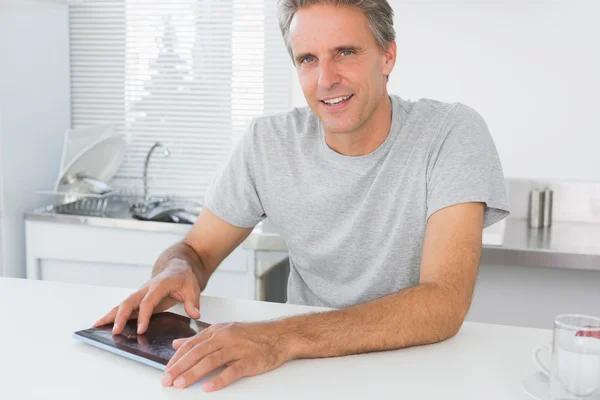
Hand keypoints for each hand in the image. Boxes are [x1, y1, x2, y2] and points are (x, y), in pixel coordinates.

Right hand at [93, 259, 200, 334]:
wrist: (177, 267)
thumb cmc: (184, 277)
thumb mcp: (193, 287)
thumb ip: (193, 301)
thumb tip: (195, 314)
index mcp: (160, 285)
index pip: (149, 301)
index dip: (144, 315)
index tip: (141, 330)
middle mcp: (146, 288)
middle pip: (130, 302)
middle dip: (121, 316)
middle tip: (115, 331)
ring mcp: (140, 293)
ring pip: (123, 304)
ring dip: (110, 315)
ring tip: (96, 326)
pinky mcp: (138, 299)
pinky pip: (124, 307)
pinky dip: (112, 315)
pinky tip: (102, 324)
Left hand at [161, 321, 290, 391]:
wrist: (279, 335)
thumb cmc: (253, 334)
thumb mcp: (225, 330)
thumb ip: (200, 338)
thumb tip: (177, 343)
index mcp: (218, 331)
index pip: (191, 344)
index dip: (176, 358)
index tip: (166, 370)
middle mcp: (225, 338)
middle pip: (197, 353)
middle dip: (179, 367)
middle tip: (167, 380)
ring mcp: (237, 349)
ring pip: (210, 361)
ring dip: (193, 373)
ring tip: (180, 384)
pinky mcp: (249, 361)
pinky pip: (231, 371)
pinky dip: (219, 379)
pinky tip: (208, 387)